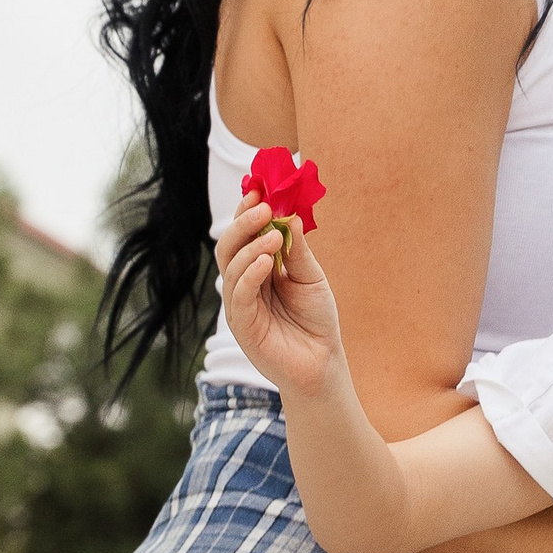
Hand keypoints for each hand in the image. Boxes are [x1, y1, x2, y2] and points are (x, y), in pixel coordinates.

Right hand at [213, 200, 343, 399]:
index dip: (247, 212)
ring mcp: (240, 305)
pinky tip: (266, 262)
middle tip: (262, 206)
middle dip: (242, 223)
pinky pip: (239, 295)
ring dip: (250, 246)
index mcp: (258, 269)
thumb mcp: (310, 277)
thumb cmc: (316, 319)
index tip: (260, 190)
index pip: (244, 236)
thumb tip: (289, 217)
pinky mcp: (243, 325)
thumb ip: (296, 251)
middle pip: (229, 247)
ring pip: (231, 268)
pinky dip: (250, 274)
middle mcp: (244, 284)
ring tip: (272, 236)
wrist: (322, 361)